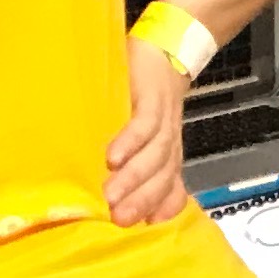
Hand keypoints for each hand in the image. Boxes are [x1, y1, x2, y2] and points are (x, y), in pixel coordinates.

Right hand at [104, 43, 190, 226]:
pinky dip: (131, 141)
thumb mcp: (140, 133)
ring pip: (155, 153)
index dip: (158, 208)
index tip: (139, 229)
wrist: (166, 48)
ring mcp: (163, 119)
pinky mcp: (153, 97)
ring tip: (110, 196)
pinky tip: (113, 157)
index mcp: (165, 153)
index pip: (170, 187)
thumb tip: (108, 199)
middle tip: (117, 220)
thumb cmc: (143, 97)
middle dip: (142, 199)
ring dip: (134, 176)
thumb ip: (130, 163)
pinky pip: (145, 123)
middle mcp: (167, 140)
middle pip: (162, 175)